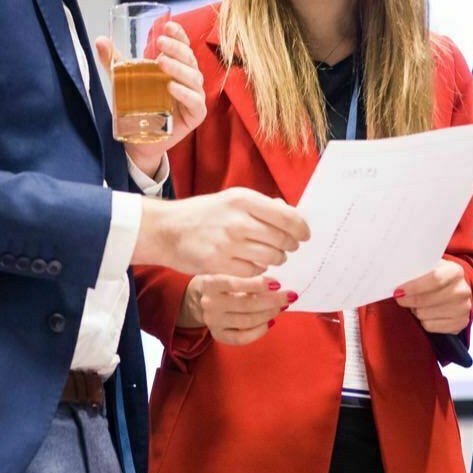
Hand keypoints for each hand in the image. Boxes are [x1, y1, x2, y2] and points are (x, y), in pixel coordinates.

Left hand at [98, 22, 203, 179]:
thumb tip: (100, 40)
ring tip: (161, 63)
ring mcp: (194, 97)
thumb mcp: (124, 81)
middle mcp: (189, 80)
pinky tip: (171, 87)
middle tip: (161, 43)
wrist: (138, 139)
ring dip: (179, 68)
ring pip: (193, 78)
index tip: (169, 26)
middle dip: (177, 49)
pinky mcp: (195, 115)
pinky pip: (195, 101)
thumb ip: (114, 62)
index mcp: (177, 67)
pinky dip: (185, 93)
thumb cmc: (137, 106)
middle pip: (189, 59)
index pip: (183, 46)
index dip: (179, 35)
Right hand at [134, 187, 308, 276]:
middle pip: (282, 240)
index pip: (288, 217)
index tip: (304, 236)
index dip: (301, 229)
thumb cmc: (204, 214)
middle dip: (289, 246)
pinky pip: (254, 273)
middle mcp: (237, 221)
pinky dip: (258, 271)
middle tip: (287, 248)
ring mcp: (228, 244)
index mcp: (243, 199)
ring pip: (271, 258)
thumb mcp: (232, 199)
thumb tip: (292, 216)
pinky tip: (253, 264)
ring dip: (276, 260)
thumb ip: (263, 206)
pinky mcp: (219, 265)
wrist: (167, 229)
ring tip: (271, 256)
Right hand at [179, 274, 289, 345]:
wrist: (199, 298)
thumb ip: (247, 278)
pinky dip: (259, 331)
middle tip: (290, 296)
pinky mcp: (218, 335)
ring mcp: (212, 321)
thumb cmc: (222, 283)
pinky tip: (270, 322)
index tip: (277, 284)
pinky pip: (242, 338)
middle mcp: (209, 303)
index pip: (235, 284)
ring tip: (283, 306)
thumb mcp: (228, 273)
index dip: (258, 284)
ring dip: (270, 314)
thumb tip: (276, 286)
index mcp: (211, 284)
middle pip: (246, 304)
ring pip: (247, 321)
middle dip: (273, 301)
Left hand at [395, 260, 472, 333]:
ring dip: (416, 310)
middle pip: (426, 300)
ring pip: (424, 314)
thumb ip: (416, 272)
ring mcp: (463, 308)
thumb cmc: (435, 279)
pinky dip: (423, 321)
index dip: (414, 286)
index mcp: (455, 271)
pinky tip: (427, 313)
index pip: (434, 279)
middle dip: (409, 300)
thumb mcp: (428, 268)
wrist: (453, 291)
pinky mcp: (460, 324)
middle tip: (401, 298)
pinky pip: (429, 326)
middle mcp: (462, 290)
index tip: (399, 290)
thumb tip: (398, 280)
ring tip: (418, 304)